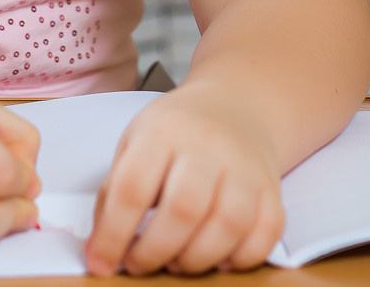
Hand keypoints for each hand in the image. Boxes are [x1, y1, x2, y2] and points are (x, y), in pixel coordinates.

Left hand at [86, 85, 284, 275]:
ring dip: (197, 259)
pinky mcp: (272, 187)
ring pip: (229, 223)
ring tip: (176, 263)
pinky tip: (219, 259)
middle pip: (184, 208)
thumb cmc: (176, 130)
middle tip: (141, 265)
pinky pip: (267, 231)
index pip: (133, 187)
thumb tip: (98, 254)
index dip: (114, 234)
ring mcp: (244, 165)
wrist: (236, 104)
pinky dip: (243, 257)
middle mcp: (207, 145)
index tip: (103, 264)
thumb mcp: (134, 144)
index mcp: (162, 132)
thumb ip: (113, 196)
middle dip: (156, 251)